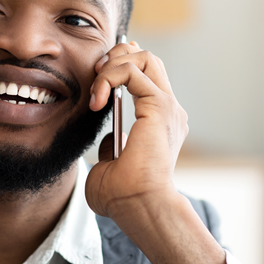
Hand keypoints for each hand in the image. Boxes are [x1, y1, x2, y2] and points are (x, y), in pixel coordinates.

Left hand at [85, 42, 228, 263]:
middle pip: (149, 60)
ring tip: (97, 84)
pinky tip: (97, 100)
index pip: (146, 77)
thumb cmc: (124, 197)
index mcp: (159, 123)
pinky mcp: (159, 106)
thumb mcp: (109, 167)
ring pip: (144, 58)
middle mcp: (167, 111)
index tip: (96, 81)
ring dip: (113, 64)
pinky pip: (133, 71)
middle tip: (96, 74)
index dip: (120, 66)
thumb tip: (110, 141)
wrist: (138, 207)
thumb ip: (111, 149)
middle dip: (118, 56)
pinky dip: (109, 77)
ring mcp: (167, 107)